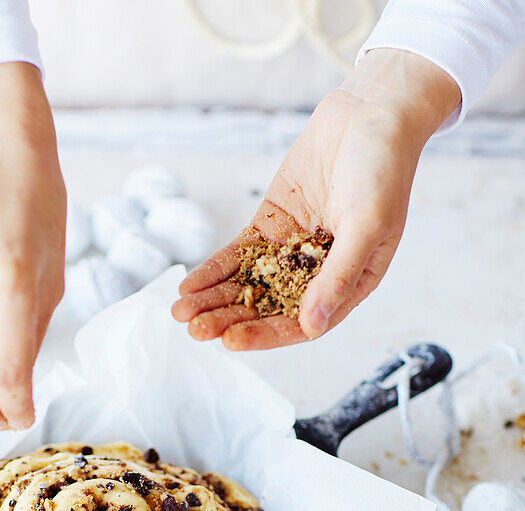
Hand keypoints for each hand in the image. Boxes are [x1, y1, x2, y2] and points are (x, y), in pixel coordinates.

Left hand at [172, 49, 460, 350]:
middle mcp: (316, 276)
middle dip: (229, 321)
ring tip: (181, 314)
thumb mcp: (367, 226)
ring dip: (214, 301)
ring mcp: (289, 251)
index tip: (231, 341)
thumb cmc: (384, 171)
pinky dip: (212, 271)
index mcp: (347, 286)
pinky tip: (188, 286)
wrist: (371, 113)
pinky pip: (236, 256)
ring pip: (246, 286)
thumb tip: (311, 327)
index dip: (265, 335)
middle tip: (196, 330)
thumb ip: (338, 277)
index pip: (300, 324)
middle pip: (266, 309)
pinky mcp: (269, 225)